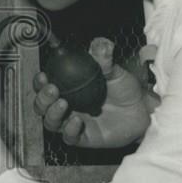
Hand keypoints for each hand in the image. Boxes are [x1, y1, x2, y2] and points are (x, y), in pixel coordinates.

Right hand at [33, 38, 150, 148]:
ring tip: (64, 103)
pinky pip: (69, 137)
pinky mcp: (83, 138)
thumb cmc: (124, 89)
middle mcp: (66, 107)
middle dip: (42, 99)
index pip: (45, 86)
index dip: (39, 82)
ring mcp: (72, 123)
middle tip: (52, 90)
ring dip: (52, 113)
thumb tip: (100, 44)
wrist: (142, 109)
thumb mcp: (114, 70)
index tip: (43, 75)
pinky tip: (77, 120)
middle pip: (41, 107)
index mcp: (68, 89)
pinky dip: (69, 130)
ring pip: (50, 123)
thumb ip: (104, 57)